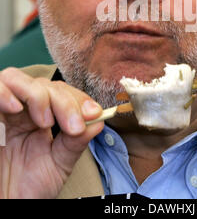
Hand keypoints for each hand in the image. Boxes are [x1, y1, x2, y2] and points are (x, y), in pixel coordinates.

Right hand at [0, 67, 103, 198]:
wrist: (5, 207)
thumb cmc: (28, 188)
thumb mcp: (59, 164)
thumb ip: (76, 142)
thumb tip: (99, 120)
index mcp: (40, 116)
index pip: (60, 92)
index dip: (78, 98)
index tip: (94, 114)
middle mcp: (21, 109)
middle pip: (42, 84)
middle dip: (63, 101)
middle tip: (73, 126)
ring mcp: (2, 111)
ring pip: (15, 78)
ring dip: (37, 94)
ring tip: (45, 122)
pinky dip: (4, 93)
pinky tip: (16, 109)